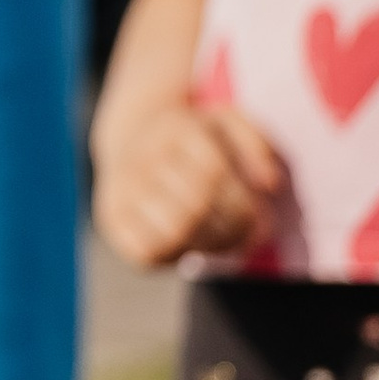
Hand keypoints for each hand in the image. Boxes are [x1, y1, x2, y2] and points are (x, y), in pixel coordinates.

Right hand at [94, 99, 282, 266]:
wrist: (130, 141)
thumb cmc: (192, 139)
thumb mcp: (226, 123)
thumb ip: (255, 143)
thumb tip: (268, 183)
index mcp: (173, 127)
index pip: (213, 173)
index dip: (243, 203)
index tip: (258, 214)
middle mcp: (142, 155)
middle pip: (197, 204)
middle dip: (233, 228)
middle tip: (247, 233)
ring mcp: (121, 187)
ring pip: (175, 231)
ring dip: (210, 244)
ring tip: (222, 239)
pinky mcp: (110, 218)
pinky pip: (148, 252)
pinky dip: (177, 256)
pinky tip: (189, 243)